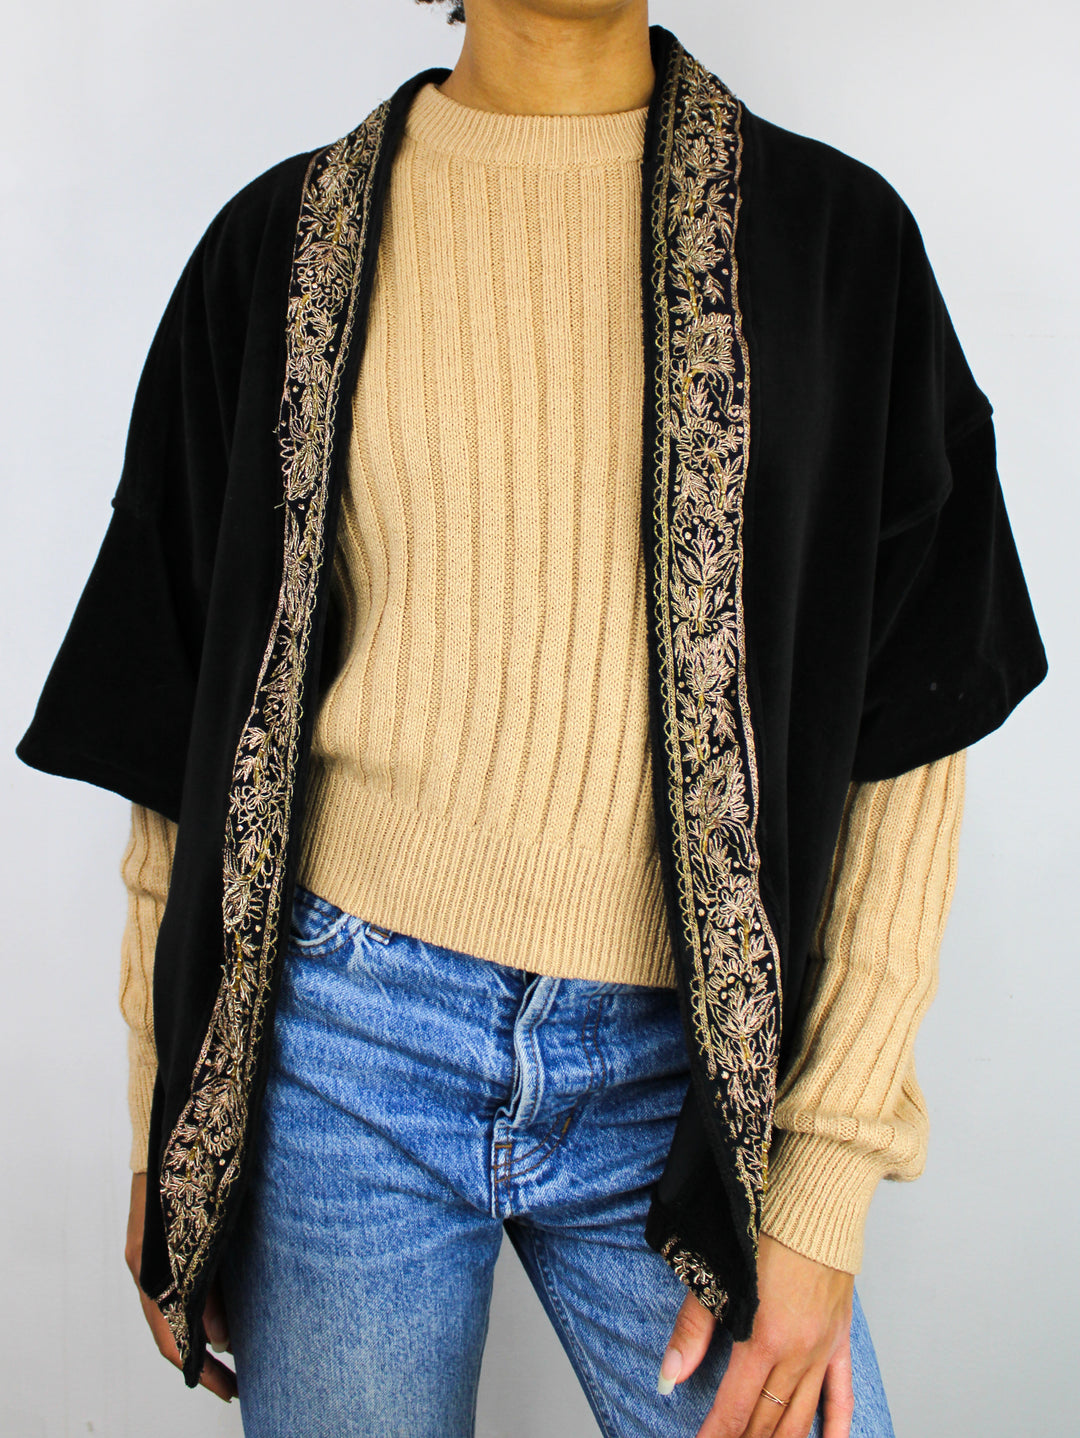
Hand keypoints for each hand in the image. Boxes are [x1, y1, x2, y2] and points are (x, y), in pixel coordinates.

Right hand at [125, 1172, 237, 1402]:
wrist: (173, 1127)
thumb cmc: (189, 1172)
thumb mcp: (204, 1234)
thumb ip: (210, 1285)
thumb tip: (222, 1338)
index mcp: (150, 1269)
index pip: (170, 1335)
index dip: (197, 1367)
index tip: (226, 1389)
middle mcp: (147, 1269)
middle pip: (172, 1330)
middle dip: (203, 1360)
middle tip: (236, 1385)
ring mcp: (153, 1258)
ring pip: (177, 1311)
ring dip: (203, 1336)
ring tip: (236, 1358)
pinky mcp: (166, 1245)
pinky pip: (181, 1288)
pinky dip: (200, 1308)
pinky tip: (223, 1316)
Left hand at [659, 1232, 854, 1437]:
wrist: (815, 1206)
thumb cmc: (764, 1232)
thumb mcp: (719, 1277)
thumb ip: (692, 1332)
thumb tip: (669, 1378)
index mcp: (764, 1339)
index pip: (736, 1408)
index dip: (717, 1436)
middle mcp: (797, 1353)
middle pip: (768, 1420)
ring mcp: (823, 1350)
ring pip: (801, 1417)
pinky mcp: (840, 1341)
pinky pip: (841, 1396)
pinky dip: (835, 1429)